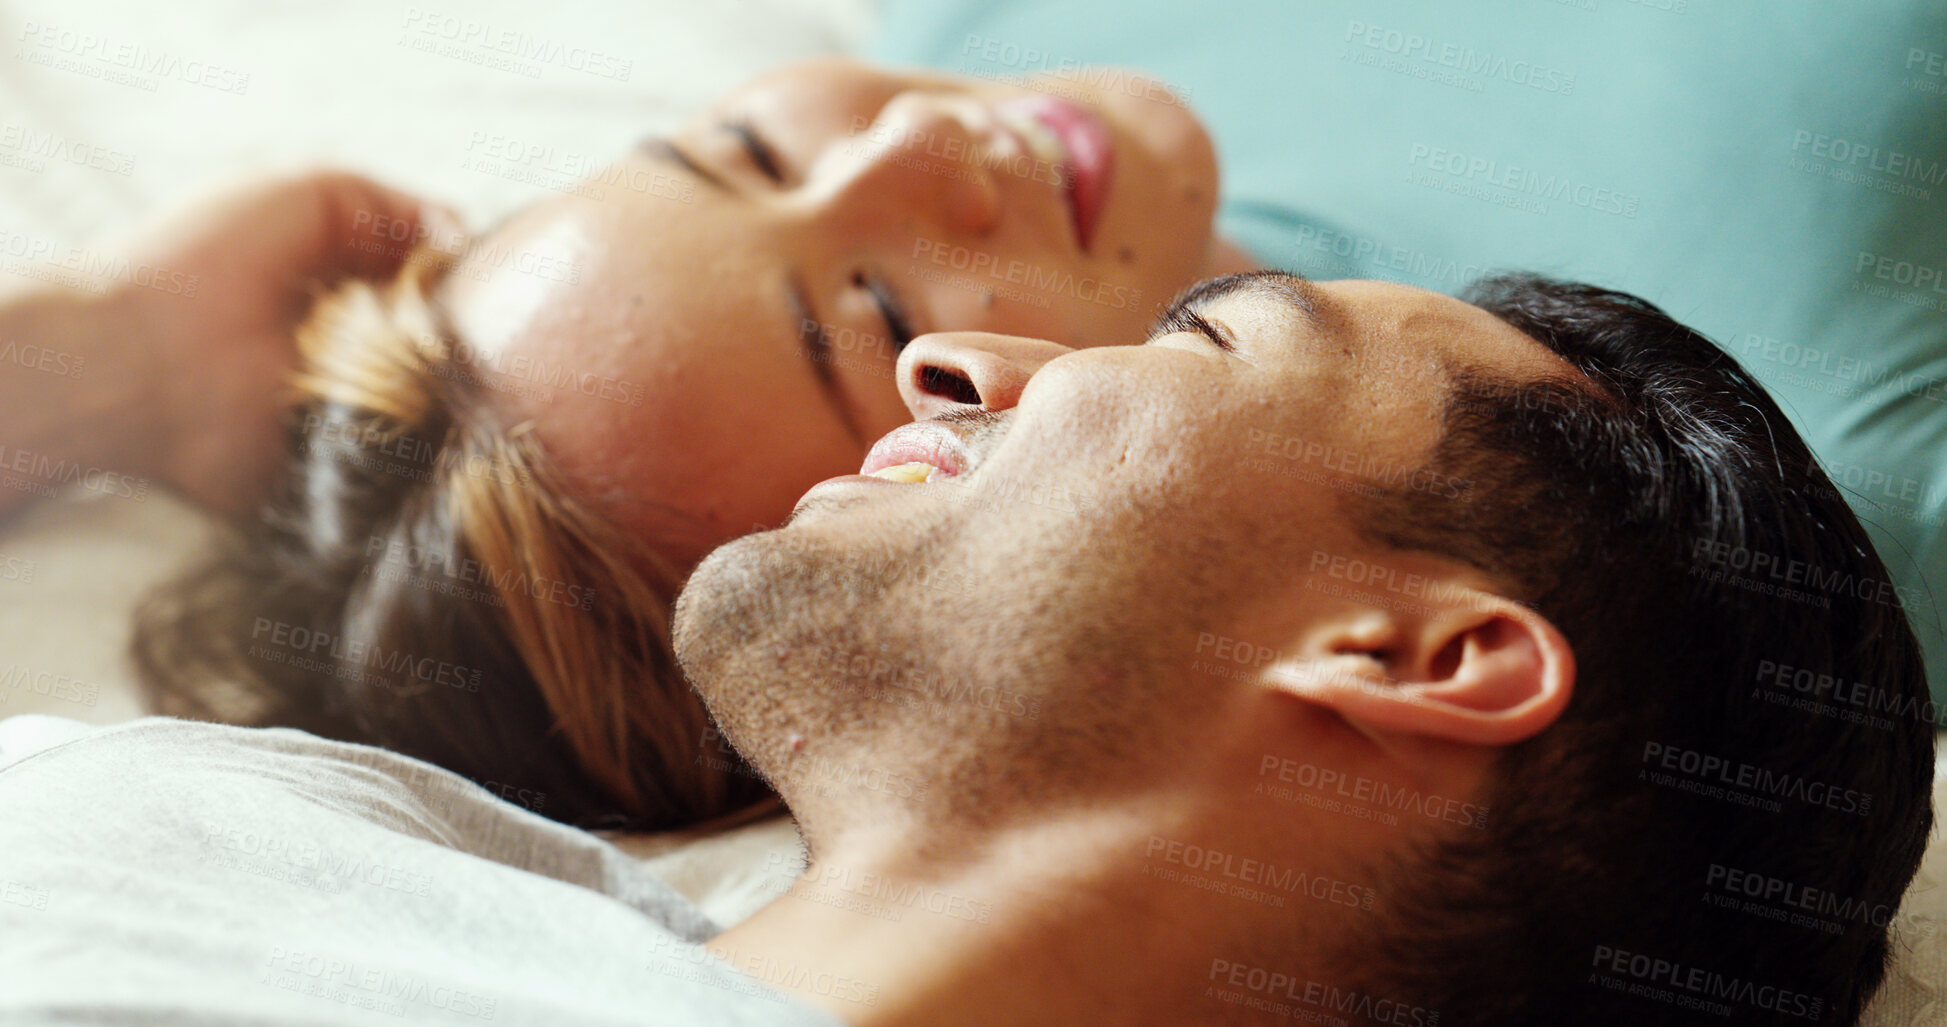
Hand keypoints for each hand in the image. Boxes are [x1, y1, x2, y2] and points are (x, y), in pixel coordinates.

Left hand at [109, 171, 458, 515]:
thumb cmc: (201, 261)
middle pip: (442, 337)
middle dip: (463, 328)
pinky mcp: (344, 460)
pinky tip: (424, 411)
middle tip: (474, 324)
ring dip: (445, 380)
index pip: (431, 278)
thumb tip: (463, 237)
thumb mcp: (303, 193)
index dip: (463, 274)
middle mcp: (349, 341)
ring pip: (437, 394)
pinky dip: (425, 435)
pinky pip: (411, 453)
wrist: (135, 362)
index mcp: (339, 279)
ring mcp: (349, 403)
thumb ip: (389, 206)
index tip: (491, 276)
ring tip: (439, 365)